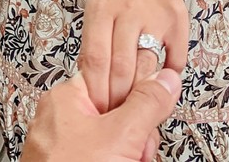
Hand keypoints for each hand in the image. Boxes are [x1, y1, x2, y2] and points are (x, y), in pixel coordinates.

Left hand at [22, 69, 180, 161]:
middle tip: (137, 148)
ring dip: (132, 152)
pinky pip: (106, 156)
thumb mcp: (118, 136)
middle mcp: (63, 119)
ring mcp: (67, 147)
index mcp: (66, 98)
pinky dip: (120, 161)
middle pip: (119, 110)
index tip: (151, 106)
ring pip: (116, 139)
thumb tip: (165, 79)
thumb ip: (146, 103)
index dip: (138, 92)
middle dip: (137, 133)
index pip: (113, 76)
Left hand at [78, 0, 189, 112]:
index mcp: (101, 11)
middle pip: (122, 69)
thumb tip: (90, 90)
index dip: (97, 93)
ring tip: (137, 111)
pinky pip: (176, 59)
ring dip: (142, 95)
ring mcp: (155, 15)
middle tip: (117, 119)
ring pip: (148, 67)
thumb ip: (94, 45)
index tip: (97, 113)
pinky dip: (168, 77)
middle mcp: (128, 12)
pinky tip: (160, 86)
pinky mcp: (178, 20)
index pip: (96, 62)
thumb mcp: (95, 9)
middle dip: (118, 101)